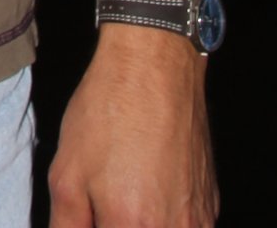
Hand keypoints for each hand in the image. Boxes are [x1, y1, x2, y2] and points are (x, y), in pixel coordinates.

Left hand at [48, 27, 217, 225]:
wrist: (155, 65)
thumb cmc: (109, 110)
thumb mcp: (67, 172)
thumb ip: (66, 226)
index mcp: (132, 224)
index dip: (95, 224)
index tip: (90, 215)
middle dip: (119, 223)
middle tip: (104, 202)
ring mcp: (199, 221)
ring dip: (141, 223)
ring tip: (126, 191)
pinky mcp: (210, 206)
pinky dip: (164, 219)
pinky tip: (148, 188)